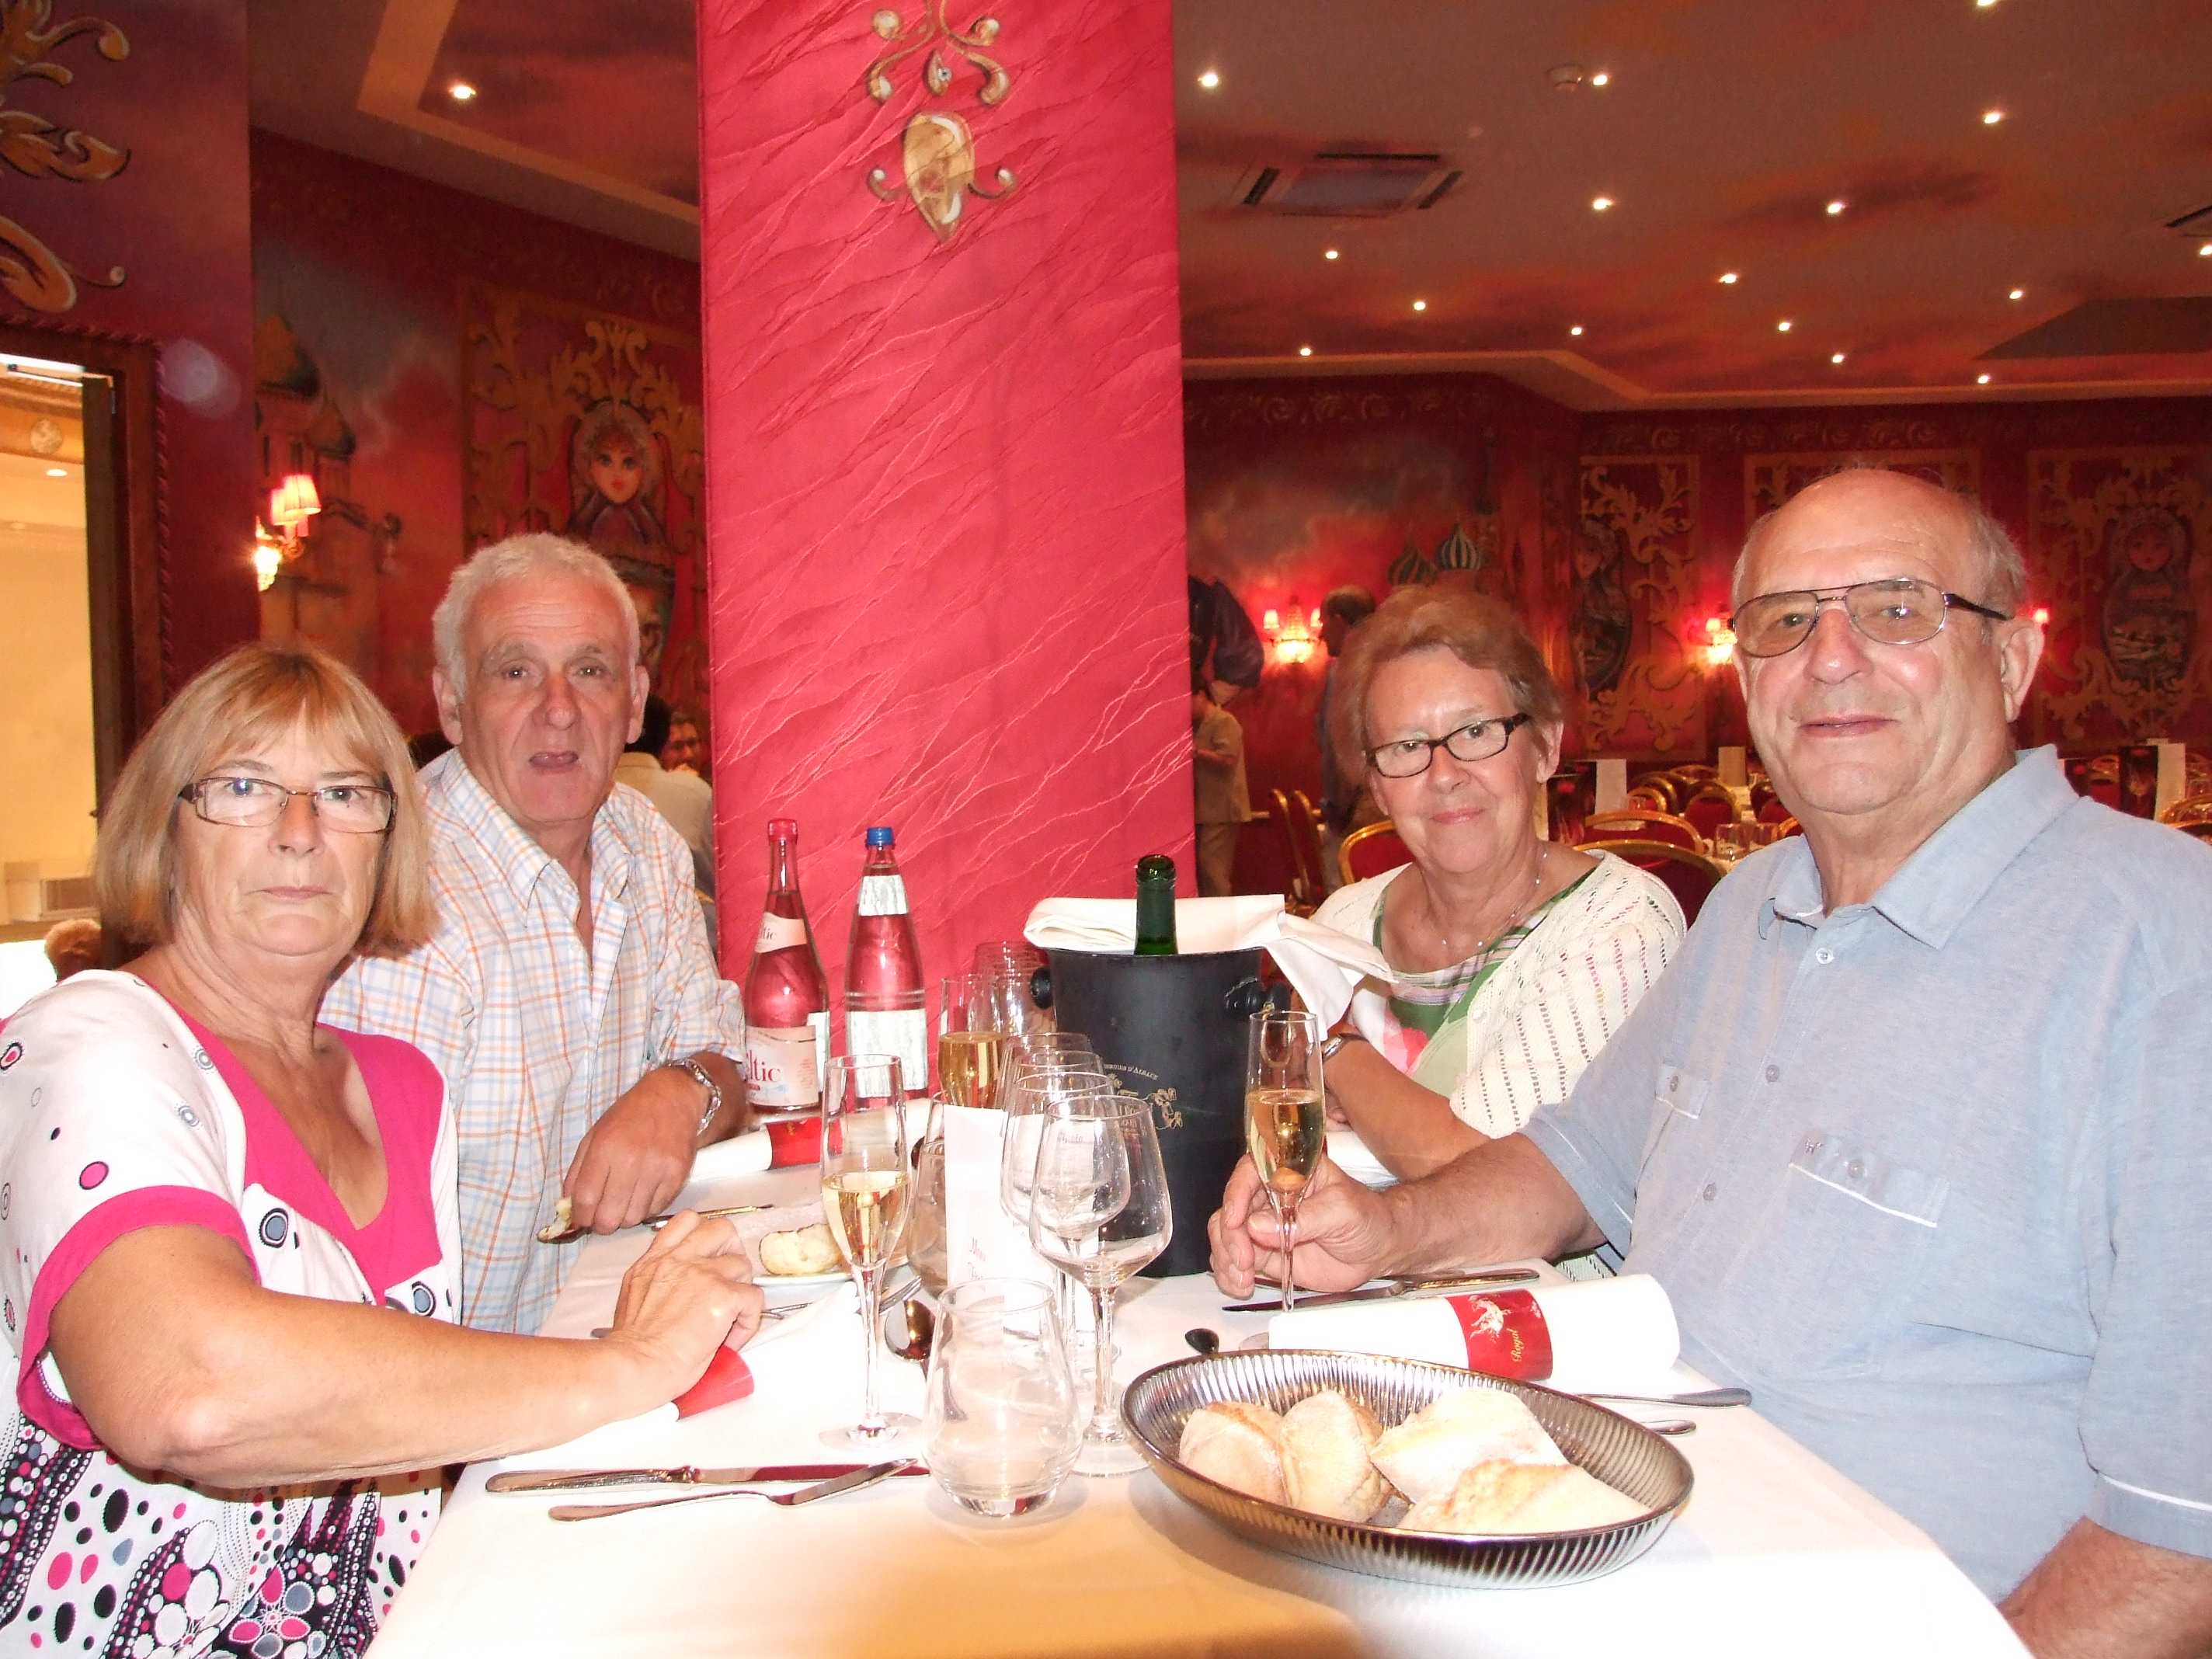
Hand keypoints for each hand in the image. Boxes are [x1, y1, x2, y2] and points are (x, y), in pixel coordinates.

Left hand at [564, 1067, 701, 1232]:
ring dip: (624, 1218)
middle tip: (602, 1217)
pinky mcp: (677, 1175)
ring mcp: (656, 1170)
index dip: (581, 1216)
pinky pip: (655, 1210)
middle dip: (601, 1224)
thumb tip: (570, 1206)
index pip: (585, 1199)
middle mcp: (630, 1160)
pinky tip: (643, 1194)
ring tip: (624, 1204)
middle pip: (609, 1216)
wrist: (672, 1097)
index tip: (583, 1218)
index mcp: (604, 1148)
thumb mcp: (594, 1135)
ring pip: (633, 1218)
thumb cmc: (629, 1115)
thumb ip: (578, 1171)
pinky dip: (645, 1208)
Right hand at [600, 1212, 764, 1401]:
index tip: (710, 1255)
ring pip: (742, 1263)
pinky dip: (749, 1318)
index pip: (687, 1223)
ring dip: (741, 1287)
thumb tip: (677, 1292)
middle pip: (721, 1229)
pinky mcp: (723, 1295)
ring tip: (730, 1315)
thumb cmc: (631, 1347)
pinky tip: (733, 1337)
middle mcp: (679, 1259)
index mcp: (655, 1260)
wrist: (636, 1364)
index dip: (706, 1235)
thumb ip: (656, 1281)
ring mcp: (703, 1274)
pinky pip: (753, 1297)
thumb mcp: (633, 1297)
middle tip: (729, 1277)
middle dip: (731, 1250)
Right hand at [1207, 1154, 1396, 1298]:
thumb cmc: (1367, 1218)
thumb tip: (1258, 1225)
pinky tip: (1242, 1286)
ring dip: (1226, 1258)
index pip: (1250, 1173)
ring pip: (1226, 1235)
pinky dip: (1230, 1275)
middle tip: (1244, 1261)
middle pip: (1231, 1207)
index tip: (1237, 1220)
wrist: (1378, 1249)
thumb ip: (1303, 1218)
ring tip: (1242, 1280)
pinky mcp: (1265, 1253)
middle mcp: (1270, 1196)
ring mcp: (1264, 1226)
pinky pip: (1235, 1261)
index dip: (1237, 1194)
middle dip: (1230, 1236)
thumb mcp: (1341, 1211)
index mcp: (1289, 1173)